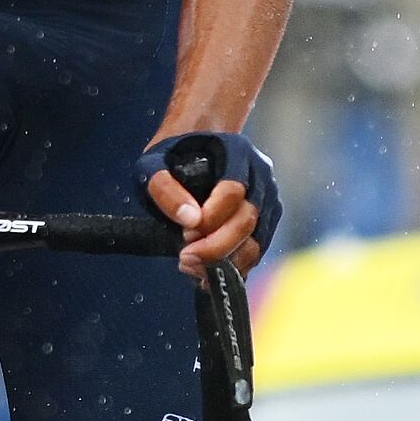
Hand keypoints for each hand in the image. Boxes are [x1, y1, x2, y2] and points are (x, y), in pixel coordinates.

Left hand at [143, 128, 281, 274]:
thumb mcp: (154, 164)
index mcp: (237, 154)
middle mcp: (259, 176)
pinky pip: (254, 253)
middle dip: (216, 247)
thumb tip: (190, 220)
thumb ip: (165, 188)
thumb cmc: (173, 156)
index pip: (233, 191)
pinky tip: (205, 272)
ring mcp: (266, 201)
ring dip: (224, 263)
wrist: (194, 148)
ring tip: (191, 266)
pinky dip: (231, 268)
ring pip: (255, 243)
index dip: (211, 218)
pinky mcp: (264, 224)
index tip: (186, 232)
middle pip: (248, 220)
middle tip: (185, 258)